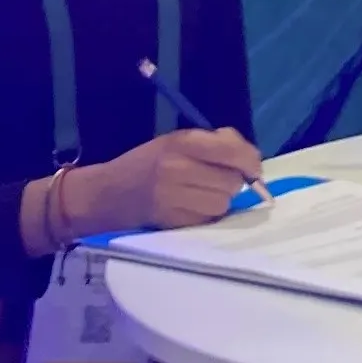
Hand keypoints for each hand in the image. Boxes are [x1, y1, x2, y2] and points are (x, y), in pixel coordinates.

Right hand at [59, 126, 267, 238]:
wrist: (108, 194)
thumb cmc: (146, 162)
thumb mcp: (174, 140)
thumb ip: (212, 142)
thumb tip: (249, 156)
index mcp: (181, 142)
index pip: (232, 151)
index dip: (250, 161)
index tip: (253, 167)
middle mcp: (178, 168)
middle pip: (232, 181)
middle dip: (232, 181)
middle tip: (216, 179)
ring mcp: (175, 198)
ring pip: (223, 203)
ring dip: (220, 199)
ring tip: (201, 193)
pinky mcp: (173, 222)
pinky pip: (208, 219)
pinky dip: (207, 214)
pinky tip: (192, 207)